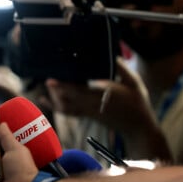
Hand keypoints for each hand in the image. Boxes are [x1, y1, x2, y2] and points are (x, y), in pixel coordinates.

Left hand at [46, 57, 170, 160]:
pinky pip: (67, 112)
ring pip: (64, 107)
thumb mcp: (134, 82)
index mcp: (103, 96)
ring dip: (54, 97)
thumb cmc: (137, 102)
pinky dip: (55, 106)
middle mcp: (92, 105)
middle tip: (47, 75)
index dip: (63, 86)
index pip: (79, 91)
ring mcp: (87, 112)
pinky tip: (44, 99)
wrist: (137, 127)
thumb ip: (121, 68)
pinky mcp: (86, 115)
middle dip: (55, 89)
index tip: (51, 80)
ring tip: (49, 84)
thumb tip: (111, 54)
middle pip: (67, 99)